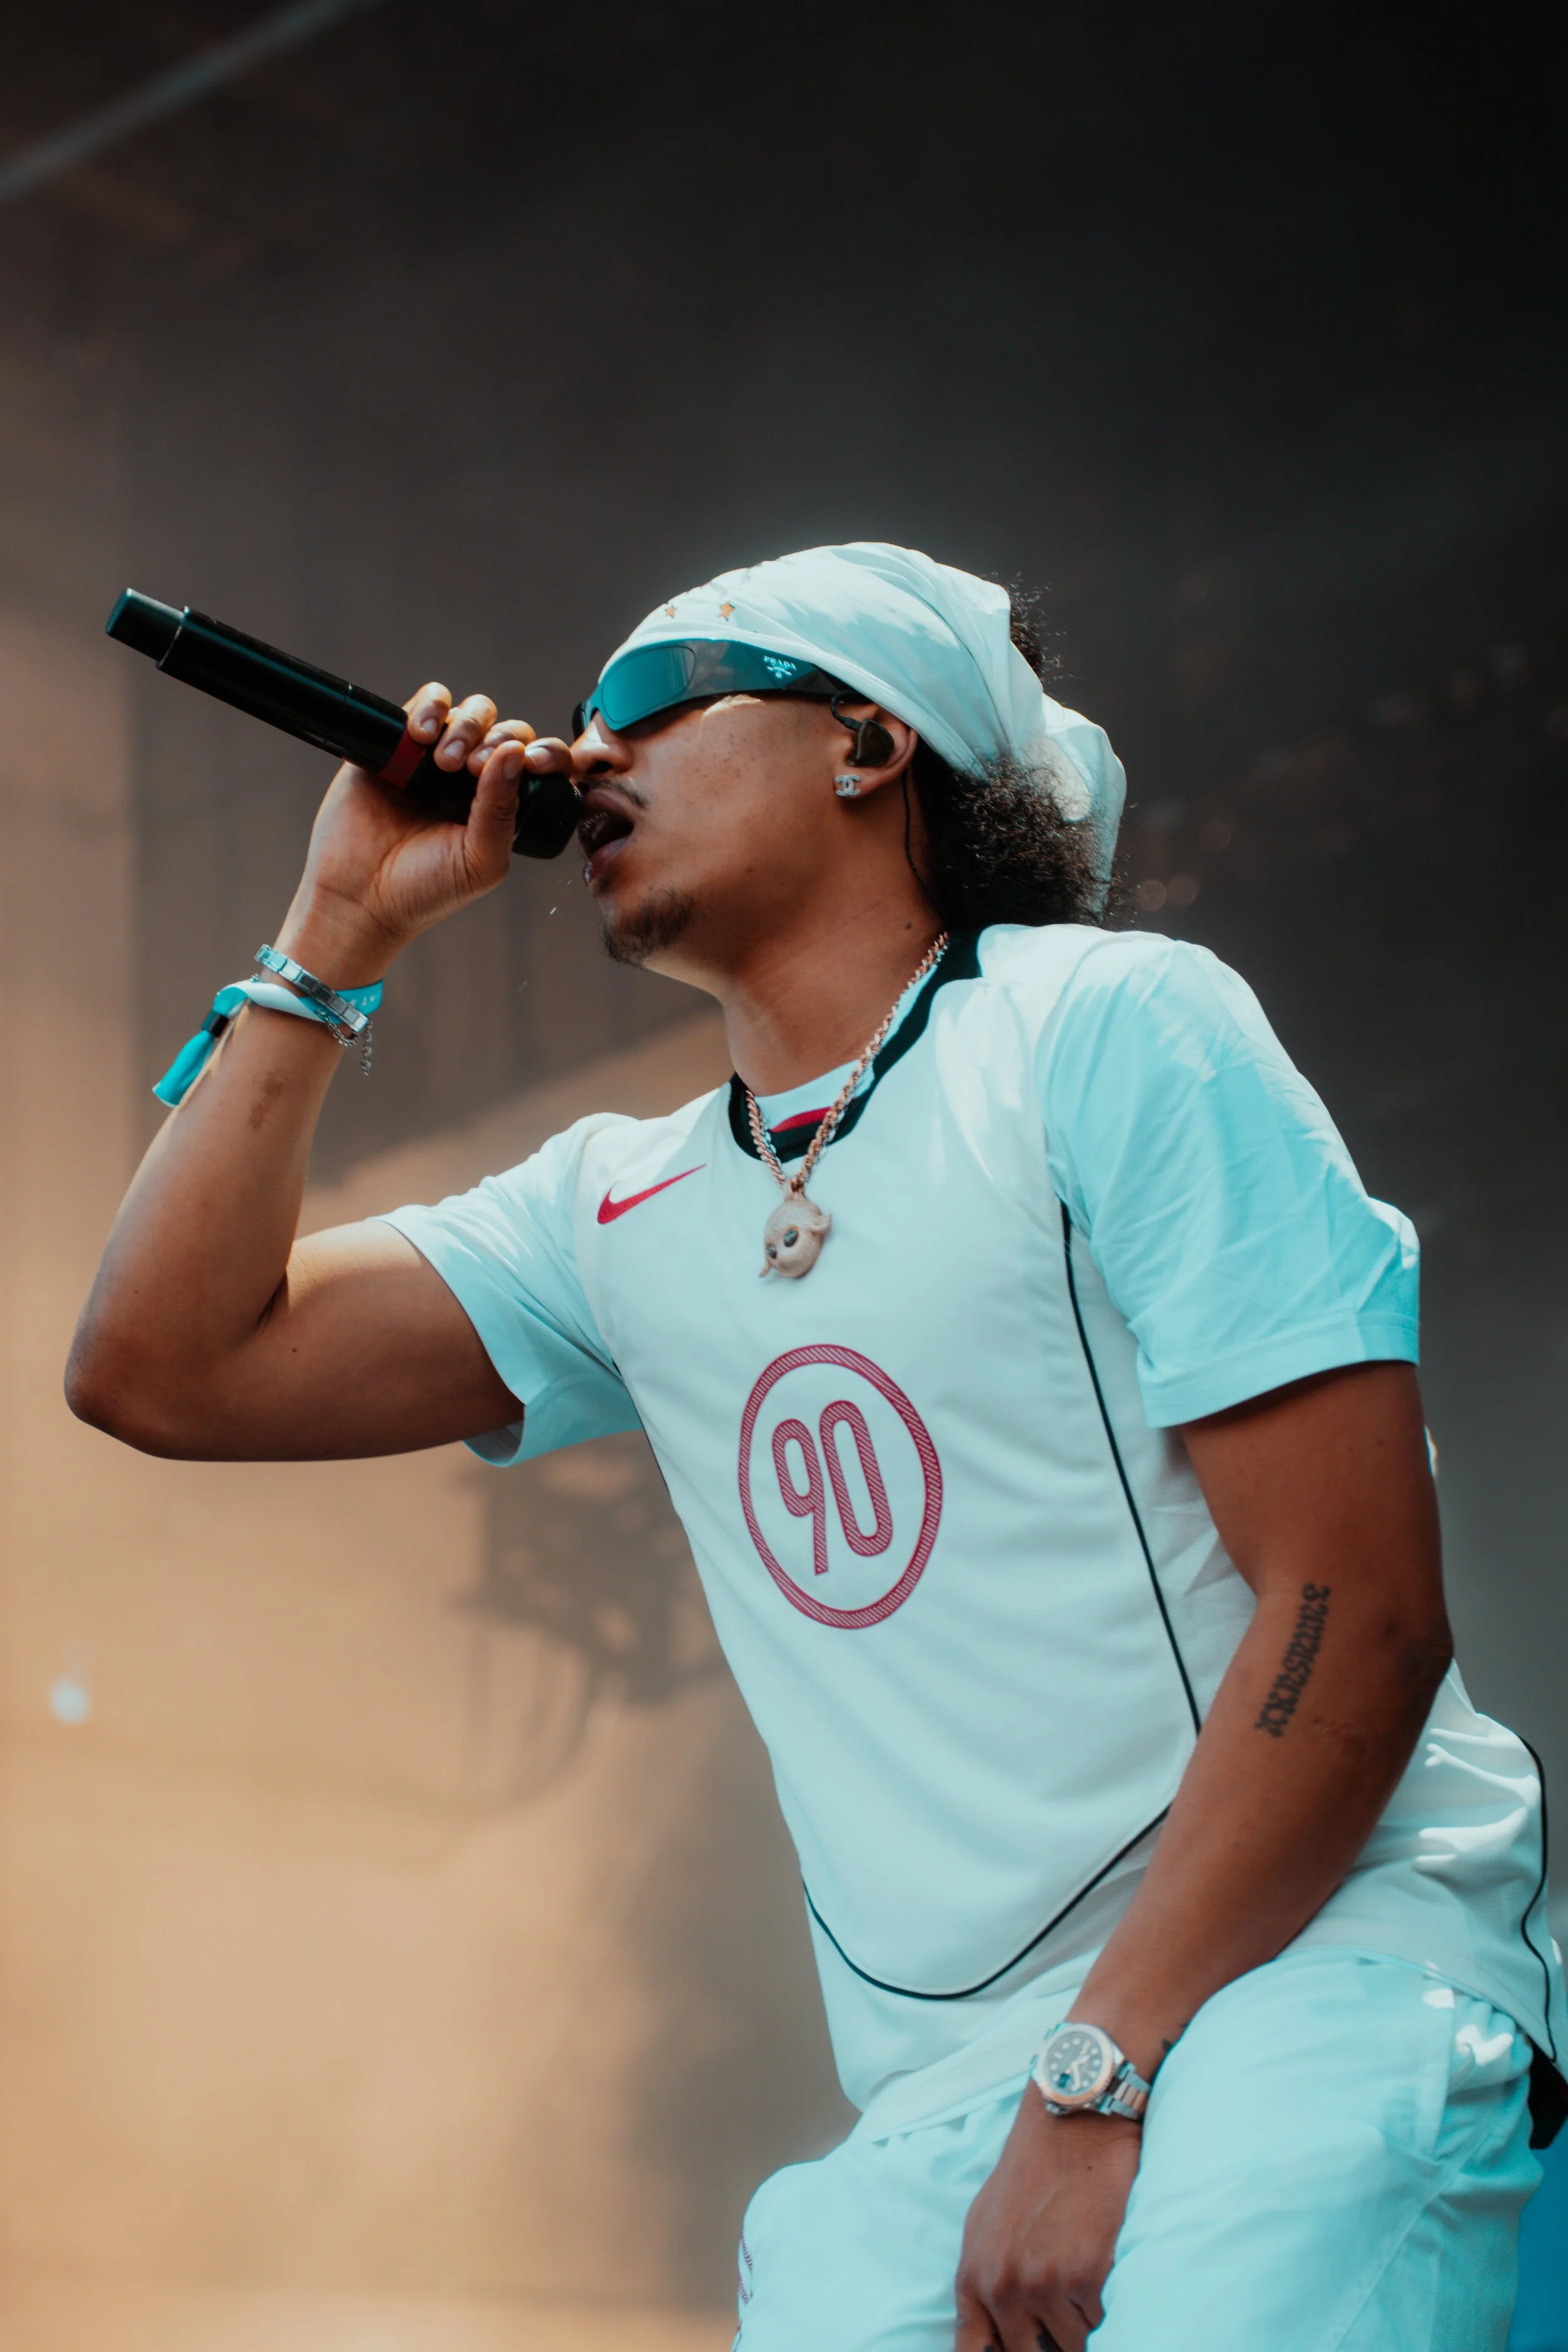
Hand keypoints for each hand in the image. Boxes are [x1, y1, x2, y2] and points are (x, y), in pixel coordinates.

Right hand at [274, 682, 576, 984]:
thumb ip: (501, 809)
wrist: (358, 895)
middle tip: (472, 769)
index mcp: (501, 805)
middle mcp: (472, 778)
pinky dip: (430, 707)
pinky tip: (420, 735)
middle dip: (496, 740)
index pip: (536, 763)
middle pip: (505, 730)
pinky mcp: (398, 743)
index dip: (545, 754)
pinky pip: (427, 703)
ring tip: (443, 760)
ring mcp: (435, 757)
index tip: (535, 763)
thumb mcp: (479, 859)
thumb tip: (516, 751)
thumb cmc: (424, 888)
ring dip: (466, 725)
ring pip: (471, 712)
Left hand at [954, 2088, 1139, 2351]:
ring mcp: (1044, 2282)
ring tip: (1090, 2281)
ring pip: (1075, 2346)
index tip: (1030, 2346)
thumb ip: (984, 2287)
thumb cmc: (1033, 2172)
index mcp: (973, 2279)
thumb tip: (990, 2342)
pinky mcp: (1087, 2274)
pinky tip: (1109, 2268)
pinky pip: (1107, 2324)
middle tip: (1068, 2306)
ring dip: (1088, 2326)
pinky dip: (1112, 2308)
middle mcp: (1003, 2287)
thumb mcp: (985, 2229)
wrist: (1074, 2120)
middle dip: (1054, 2343)